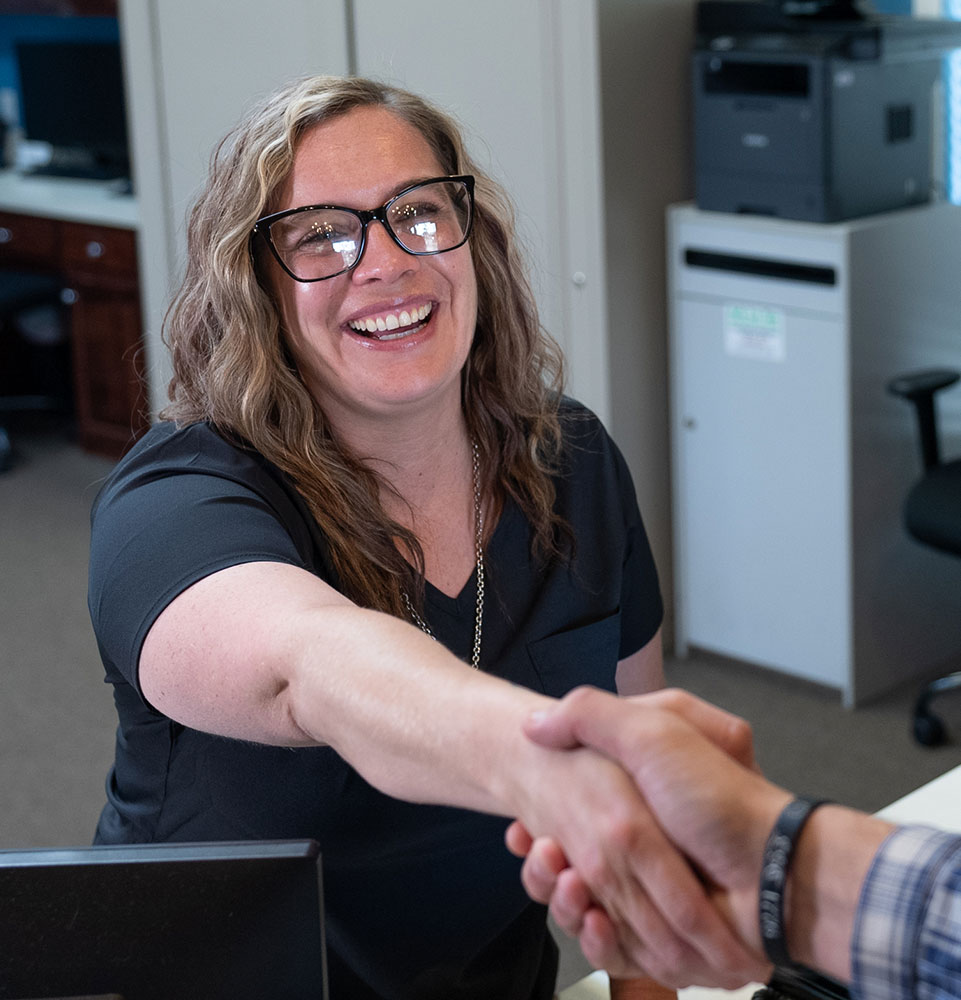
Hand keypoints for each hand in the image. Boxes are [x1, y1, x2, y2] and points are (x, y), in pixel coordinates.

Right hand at [507, 687, 789, 985]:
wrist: (770, 868)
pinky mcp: (660, 940)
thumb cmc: (719, 796)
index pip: (563, 820)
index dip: (536, 830)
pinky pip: (613, 948)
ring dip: (563, 903)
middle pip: (565, 870)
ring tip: (567, 886)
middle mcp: (636, 851)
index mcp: (628, 803)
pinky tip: (593, 921)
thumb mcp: (651, 729)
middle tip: (544, 856)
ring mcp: (647, 896)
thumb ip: (589, 715)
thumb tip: (533, 725)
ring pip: (580, 910)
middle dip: (544, 869)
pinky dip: (597, 941)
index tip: (526, 831)